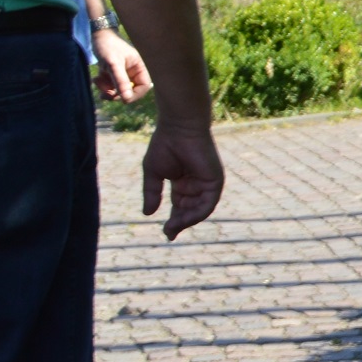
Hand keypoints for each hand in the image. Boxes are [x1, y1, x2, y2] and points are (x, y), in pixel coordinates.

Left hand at [92, 29, 149, 103]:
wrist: (97, 35)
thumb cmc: (108, 46)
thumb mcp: (114, 64)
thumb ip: (121, 81)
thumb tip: (127, 99)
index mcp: (139, 68)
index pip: (143, 87)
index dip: (134, 95)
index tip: (122, 99)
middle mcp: (132, 72)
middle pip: (129, 91)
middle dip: (116, 94)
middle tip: (104, 95)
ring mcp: (122, 73)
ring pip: (117, 89)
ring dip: (106, 89)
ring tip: (97, 81)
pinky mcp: (112, 73)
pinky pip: (109, 85)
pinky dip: (102, 84)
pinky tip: (96, 78)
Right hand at [141, 123, 223, 238]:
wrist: (178, 128)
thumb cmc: (165, 145)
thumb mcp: (154, 174)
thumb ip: (152, 194)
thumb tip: (147, 214)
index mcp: (184, 182)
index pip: (181, 206)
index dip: (174, 220)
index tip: (167, 233)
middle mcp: (197, 185)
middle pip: (189, 211)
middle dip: (179, 223)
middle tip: (168, 233)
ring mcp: (207, 183)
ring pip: (199, 210)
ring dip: (187, 221)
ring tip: (173, 228)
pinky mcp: (215, 181)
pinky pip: (208, 203)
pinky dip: (197, 213)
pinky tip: (184, 219)